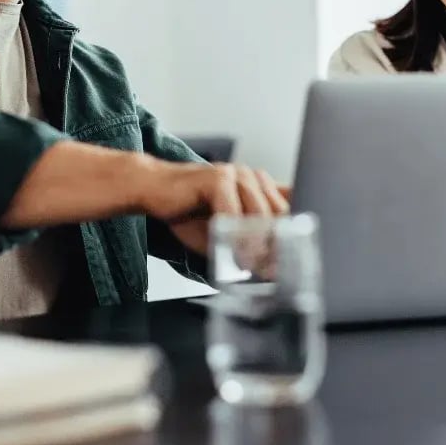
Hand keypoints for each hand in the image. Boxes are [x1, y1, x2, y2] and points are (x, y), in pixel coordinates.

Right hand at [137, 161, 289, 256]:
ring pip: (259, 214)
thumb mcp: (226, 233)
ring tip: (250, 265)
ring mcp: (237, 174)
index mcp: (260, 187)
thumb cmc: (188, 211)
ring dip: (256, 244)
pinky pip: (233, 211)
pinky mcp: (218, 177)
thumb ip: (249, 244)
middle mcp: (253, 177)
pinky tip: (230, 251)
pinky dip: (233, 235)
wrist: (152, 190)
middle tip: (270, 270)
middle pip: (280, 214)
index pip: (291, 208)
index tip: (289, 261)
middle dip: (276, 245)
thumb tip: (272, 269)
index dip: (293, 235)